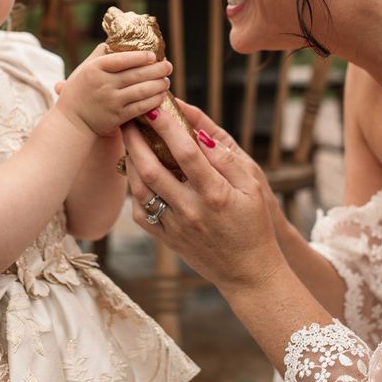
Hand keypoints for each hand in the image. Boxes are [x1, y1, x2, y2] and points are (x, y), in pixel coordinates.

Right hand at [56, 43, 171, 136]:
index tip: (153, 55)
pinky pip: (141, 107)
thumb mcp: (84, 69)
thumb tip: (119, 39)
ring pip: (142, 91)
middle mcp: (104, 84)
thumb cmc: (80, 90)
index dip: (140, 57)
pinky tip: (161, 96)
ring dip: (159, 85)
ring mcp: (111, 101)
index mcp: (95, 69)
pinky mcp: (118, 117)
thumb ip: (100, 54)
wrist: (72, 121)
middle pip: (136, 74)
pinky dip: (154, 101)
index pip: (121, 59)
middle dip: (157, 69)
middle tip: (168, 66)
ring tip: (166, 81)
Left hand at [123, 105, 283, 292]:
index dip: (166, 127)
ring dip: (130, 162)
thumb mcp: (253, 188)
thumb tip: (199, 134)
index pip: (184, 153)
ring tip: (128, 141)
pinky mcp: (166, 239)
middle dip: (135, 140)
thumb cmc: (254, 224)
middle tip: (127, 119)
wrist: (248, 273)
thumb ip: (227, 160)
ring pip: (140, 190)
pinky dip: (133, 190)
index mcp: (215, 194)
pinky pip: (140, 212)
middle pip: (152, 169)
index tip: (154, 107)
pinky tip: (135, 173)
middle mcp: (190, 210)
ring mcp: (175, 226)